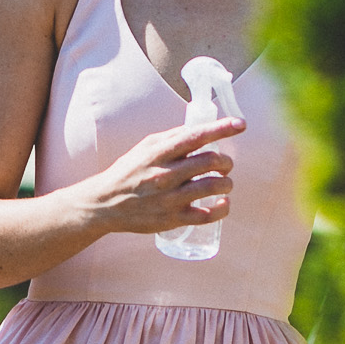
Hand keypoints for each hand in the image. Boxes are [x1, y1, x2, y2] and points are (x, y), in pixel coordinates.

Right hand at [67, 116, 244, 235]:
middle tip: (226, 164)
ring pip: (212, 187)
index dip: (221, 129)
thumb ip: (171, 138)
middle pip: (210, 161)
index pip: (195, 136)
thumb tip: (199, 129)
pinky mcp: (172, 219)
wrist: (105, 204)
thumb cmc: (128, 172)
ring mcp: (169, 198)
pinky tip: (224, 202)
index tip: (240, 124)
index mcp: (159, 153)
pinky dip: (222, 208)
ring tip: (225, 182)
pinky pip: (207, 215)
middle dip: (226, 161)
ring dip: (227, 183)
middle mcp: (165, 174)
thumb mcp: (145, 147)